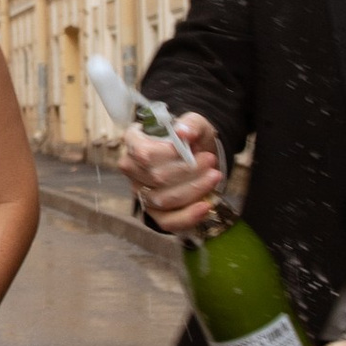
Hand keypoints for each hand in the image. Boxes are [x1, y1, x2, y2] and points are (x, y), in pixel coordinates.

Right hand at [120, 111, 222, 233]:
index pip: (142, 152)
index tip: (190, 148)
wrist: (199, 154)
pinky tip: (205, 206)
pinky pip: (167, 221)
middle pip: (156, 177)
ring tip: (214, 176)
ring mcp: (141, 192)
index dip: (166, 154)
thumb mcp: (195, 123)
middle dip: (188, 171)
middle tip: (210, 160)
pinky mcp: (154, 212)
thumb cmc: (191, 138)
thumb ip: (191, 124)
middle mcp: (132, 168)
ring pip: (163, 199)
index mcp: (134, 141)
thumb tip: (184, 132)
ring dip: (193, 190)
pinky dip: (188, 216)